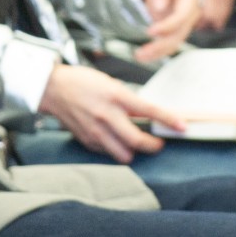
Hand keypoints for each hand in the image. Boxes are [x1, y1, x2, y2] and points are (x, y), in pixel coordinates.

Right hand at [38, 63, 182, 162]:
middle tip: (159, 143)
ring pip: (125, 154)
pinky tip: (114, 140)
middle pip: (138, 141)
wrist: (52, 88)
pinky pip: (109, 153)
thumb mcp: (109, 83)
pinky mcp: (87, 140)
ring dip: (134, 151)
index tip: (182, 127)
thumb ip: (127, 100)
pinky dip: (116, 149)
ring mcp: (96, 130)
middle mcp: (107, 115)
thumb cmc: (81, 82)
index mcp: (115, 95)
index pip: (149, 110)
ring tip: (135, 143)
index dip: (168, 120)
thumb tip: (146, 114)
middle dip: (154, 146)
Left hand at [133, 0, 199, 60]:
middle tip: (141, 52)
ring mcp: (184, 23)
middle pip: (179, 34)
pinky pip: (169, 43)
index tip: (150, 32)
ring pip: (174, 42)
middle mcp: (190, 13)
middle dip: (160, 45)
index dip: (167, 26)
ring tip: (139, 56)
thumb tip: (160, 6)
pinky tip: (143, 56)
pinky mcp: (176, 30)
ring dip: (158, 52)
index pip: (181, 16)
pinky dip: (157, 51)